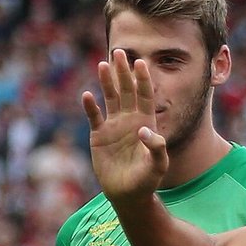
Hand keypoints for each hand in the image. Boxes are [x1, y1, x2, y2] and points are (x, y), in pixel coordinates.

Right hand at [82, 49, 168, 209]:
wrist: (128, 194)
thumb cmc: (147, 180)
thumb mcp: (158, 165)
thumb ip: (156, 147)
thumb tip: (143, 129)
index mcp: (146, 121)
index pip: (145, 95)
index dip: (142, 79)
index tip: (140, 62)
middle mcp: (129, 119)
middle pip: (126, 90)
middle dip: (123, 72)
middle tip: (119, 52)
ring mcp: (113, 126)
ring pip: (110, 98)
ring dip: (106, 82)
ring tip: (102, 64)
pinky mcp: (99, 136)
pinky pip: (94, 117)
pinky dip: (90, 107)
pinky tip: (87, 95)